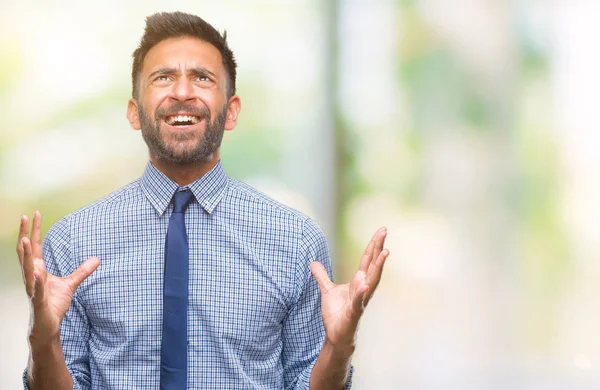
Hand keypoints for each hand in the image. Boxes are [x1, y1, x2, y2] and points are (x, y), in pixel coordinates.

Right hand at [16, 211, 99, 342]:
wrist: (48, 326)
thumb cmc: (54, 304)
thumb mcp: (71, 284)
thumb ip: (82, 271)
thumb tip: (97, 259)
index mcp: (37, 270)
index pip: (34, 246)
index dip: (33, 230)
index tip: (34, 213)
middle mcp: (31, 277)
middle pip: (26, 252)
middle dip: (25, 234)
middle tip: (24, 216)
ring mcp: (33, 288)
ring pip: (27, 268)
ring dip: (26, 254)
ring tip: (25, 238)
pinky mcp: (38, 301)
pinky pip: (37, 289)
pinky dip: (37, 280)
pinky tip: (36, 271)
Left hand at [310, 227, 388, 346]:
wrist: (336, 335)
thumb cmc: (337, 313)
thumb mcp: (327, 290)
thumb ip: (322, 276)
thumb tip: (313, 263)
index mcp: (358, 281)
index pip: (367, 260)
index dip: (373, 245)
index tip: (381, 231)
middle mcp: (363, 288)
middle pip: (373, 265)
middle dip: (379, 248)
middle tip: (385, 231)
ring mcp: (361, 299)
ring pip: (372, 280)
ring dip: (379, 266)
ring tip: (385, 251)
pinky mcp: (354, 312)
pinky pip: (358, 301)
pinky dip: (361, 292)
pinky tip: (364, 283)